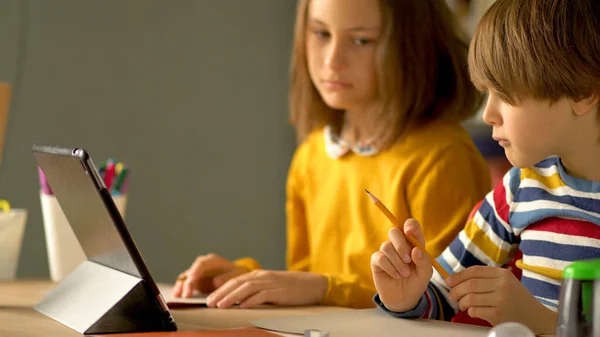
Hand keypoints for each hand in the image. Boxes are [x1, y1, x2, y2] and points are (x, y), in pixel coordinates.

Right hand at [172, 253, 249, 297]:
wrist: (237, 274)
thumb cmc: (237, 274)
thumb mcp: (236, 274)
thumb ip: (226, 277)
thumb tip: (215, 281)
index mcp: (212, 260)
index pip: (201, 265)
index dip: (195, 273)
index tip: (192, 281)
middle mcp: (202, 265)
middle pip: (191, 272)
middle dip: (187, 283)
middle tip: (186, 295)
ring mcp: (197, 273)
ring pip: (185, 277)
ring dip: (181, 286)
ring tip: (178, 296)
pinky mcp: (195, 281)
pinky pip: (186, 284)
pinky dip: (182, 289)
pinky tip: (178, 297)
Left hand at [205, 270, 327, 308]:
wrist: (312, 284)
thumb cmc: (290, 288)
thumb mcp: (270, 286)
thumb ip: (255, 290)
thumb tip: (238, 301)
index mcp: (258, 275)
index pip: (235, 280)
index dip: (221, 289)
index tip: (209, 298)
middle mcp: (262, 277)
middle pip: (237, 283)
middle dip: (221, 293)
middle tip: (209, 303)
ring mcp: (271, 283)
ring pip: (246, 288)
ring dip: (232, 297)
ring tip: (221, 305)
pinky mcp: (279, 292)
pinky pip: (263, 295)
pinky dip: (251, 300)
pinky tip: (242, 306)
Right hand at [371, 219, 432, 311]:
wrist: (404, 298)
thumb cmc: (416, 282)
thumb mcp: (425, 273)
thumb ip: (424, 261)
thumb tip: (416, 250)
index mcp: (413, 242)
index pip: (410, 225)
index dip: (409, 225)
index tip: (409, 232)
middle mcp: (398, 244)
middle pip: (394, 231)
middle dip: (400, 245)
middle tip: (408, 260)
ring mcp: (386, 251)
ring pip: (386, 246)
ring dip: (397, 262)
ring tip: (404, 274)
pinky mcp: (377, 260)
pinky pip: (380, 258)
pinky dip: (390, 268)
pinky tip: (396, 276)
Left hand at [446, 266, 557, 333]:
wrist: (538, 319)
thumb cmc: (517, 300)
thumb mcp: (506, 283)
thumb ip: (486, 279)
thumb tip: (455, 280)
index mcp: (503, 274)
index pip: (474, 271)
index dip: (458, 276)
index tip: (448, 281)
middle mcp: (502, 285)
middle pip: (469, 285)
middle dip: (456, 290)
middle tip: (452, 296)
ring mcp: (501, 300)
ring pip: (470, 298)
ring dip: (462, 303)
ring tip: (462, 305)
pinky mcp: (499, 315)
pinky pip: (475, 311)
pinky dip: (470, 312)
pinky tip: (473, 312)